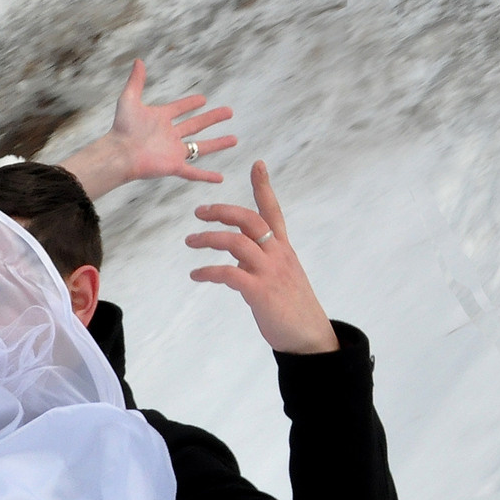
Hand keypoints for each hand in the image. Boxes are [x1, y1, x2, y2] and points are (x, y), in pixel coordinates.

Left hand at [59, 59, 238, 199]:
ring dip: (218, 143)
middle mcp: (169, 135)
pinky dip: (206, 176)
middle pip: (196, 125)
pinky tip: (220, 179)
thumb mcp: (129, 100)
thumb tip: (138, 61)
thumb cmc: (122, 128)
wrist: (119, 153)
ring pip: (201, 147)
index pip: (180, 109)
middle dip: (212, 118)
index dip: (190, 103)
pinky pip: (193, 172)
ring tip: (234, 139)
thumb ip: (136, 81)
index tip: (202, 99)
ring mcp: (173, 151)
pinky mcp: (173, 165)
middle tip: (229, 111)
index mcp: (161, 119)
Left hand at [185, 161, 338, 354]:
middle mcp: (278, 255)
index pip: (273, 211)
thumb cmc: (291, 307)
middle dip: (222, 211)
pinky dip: (208, 271)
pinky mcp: (260, 292)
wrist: (309, 336)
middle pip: (249, 220)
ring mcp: (269, 272)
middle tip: (199, 212)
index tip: (257, 164)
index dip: (264, 187)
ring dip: (209, 239)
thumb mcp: (279, 277)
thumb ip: (259, 262)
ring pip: (236, 242)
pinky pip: (229, 273)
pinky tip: (196, 275)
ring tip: (190, 242)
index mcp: (283, 249)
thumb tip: (237, 257)